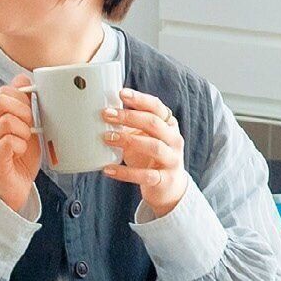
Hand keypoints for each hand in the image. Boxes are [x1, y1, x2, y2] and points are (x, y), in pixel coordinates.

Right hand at [0, 74, 42, 214]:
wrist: (16, 188)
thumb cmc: (21, 158)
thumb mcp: (28, 126)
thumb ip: (26, 105)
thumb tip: (24, 78)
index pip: (4, 90)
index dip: (22, 95)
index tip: (32, 110)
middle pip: (1, 100)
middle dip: (23, 110)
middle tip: (30, 126)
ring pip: (6, 120)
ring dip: (24, 130)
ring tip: (26, 141)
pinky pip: (7, 142)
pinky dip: (20, 145)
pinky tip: (21, 152)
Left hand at [101, 88, 188, 216]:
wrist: (169, 187)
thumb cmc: (151, 158)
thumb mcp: (145, 138)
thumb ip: (132, 126)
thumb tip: (106, 112)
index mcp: (169, 125)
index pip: (157, 107)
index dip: (140, 99)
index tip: (121, 93)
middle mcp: (174, 139)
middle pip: (154, 123)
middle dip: (129, 117)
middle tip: (107, 115)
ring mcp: (172, 159)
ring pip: (153, 146)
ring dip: (128, 140)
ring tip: (107, 138)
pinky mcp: (165, 179)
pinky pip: (145, 175)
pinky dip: (125, 172)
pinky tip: (108, 169)